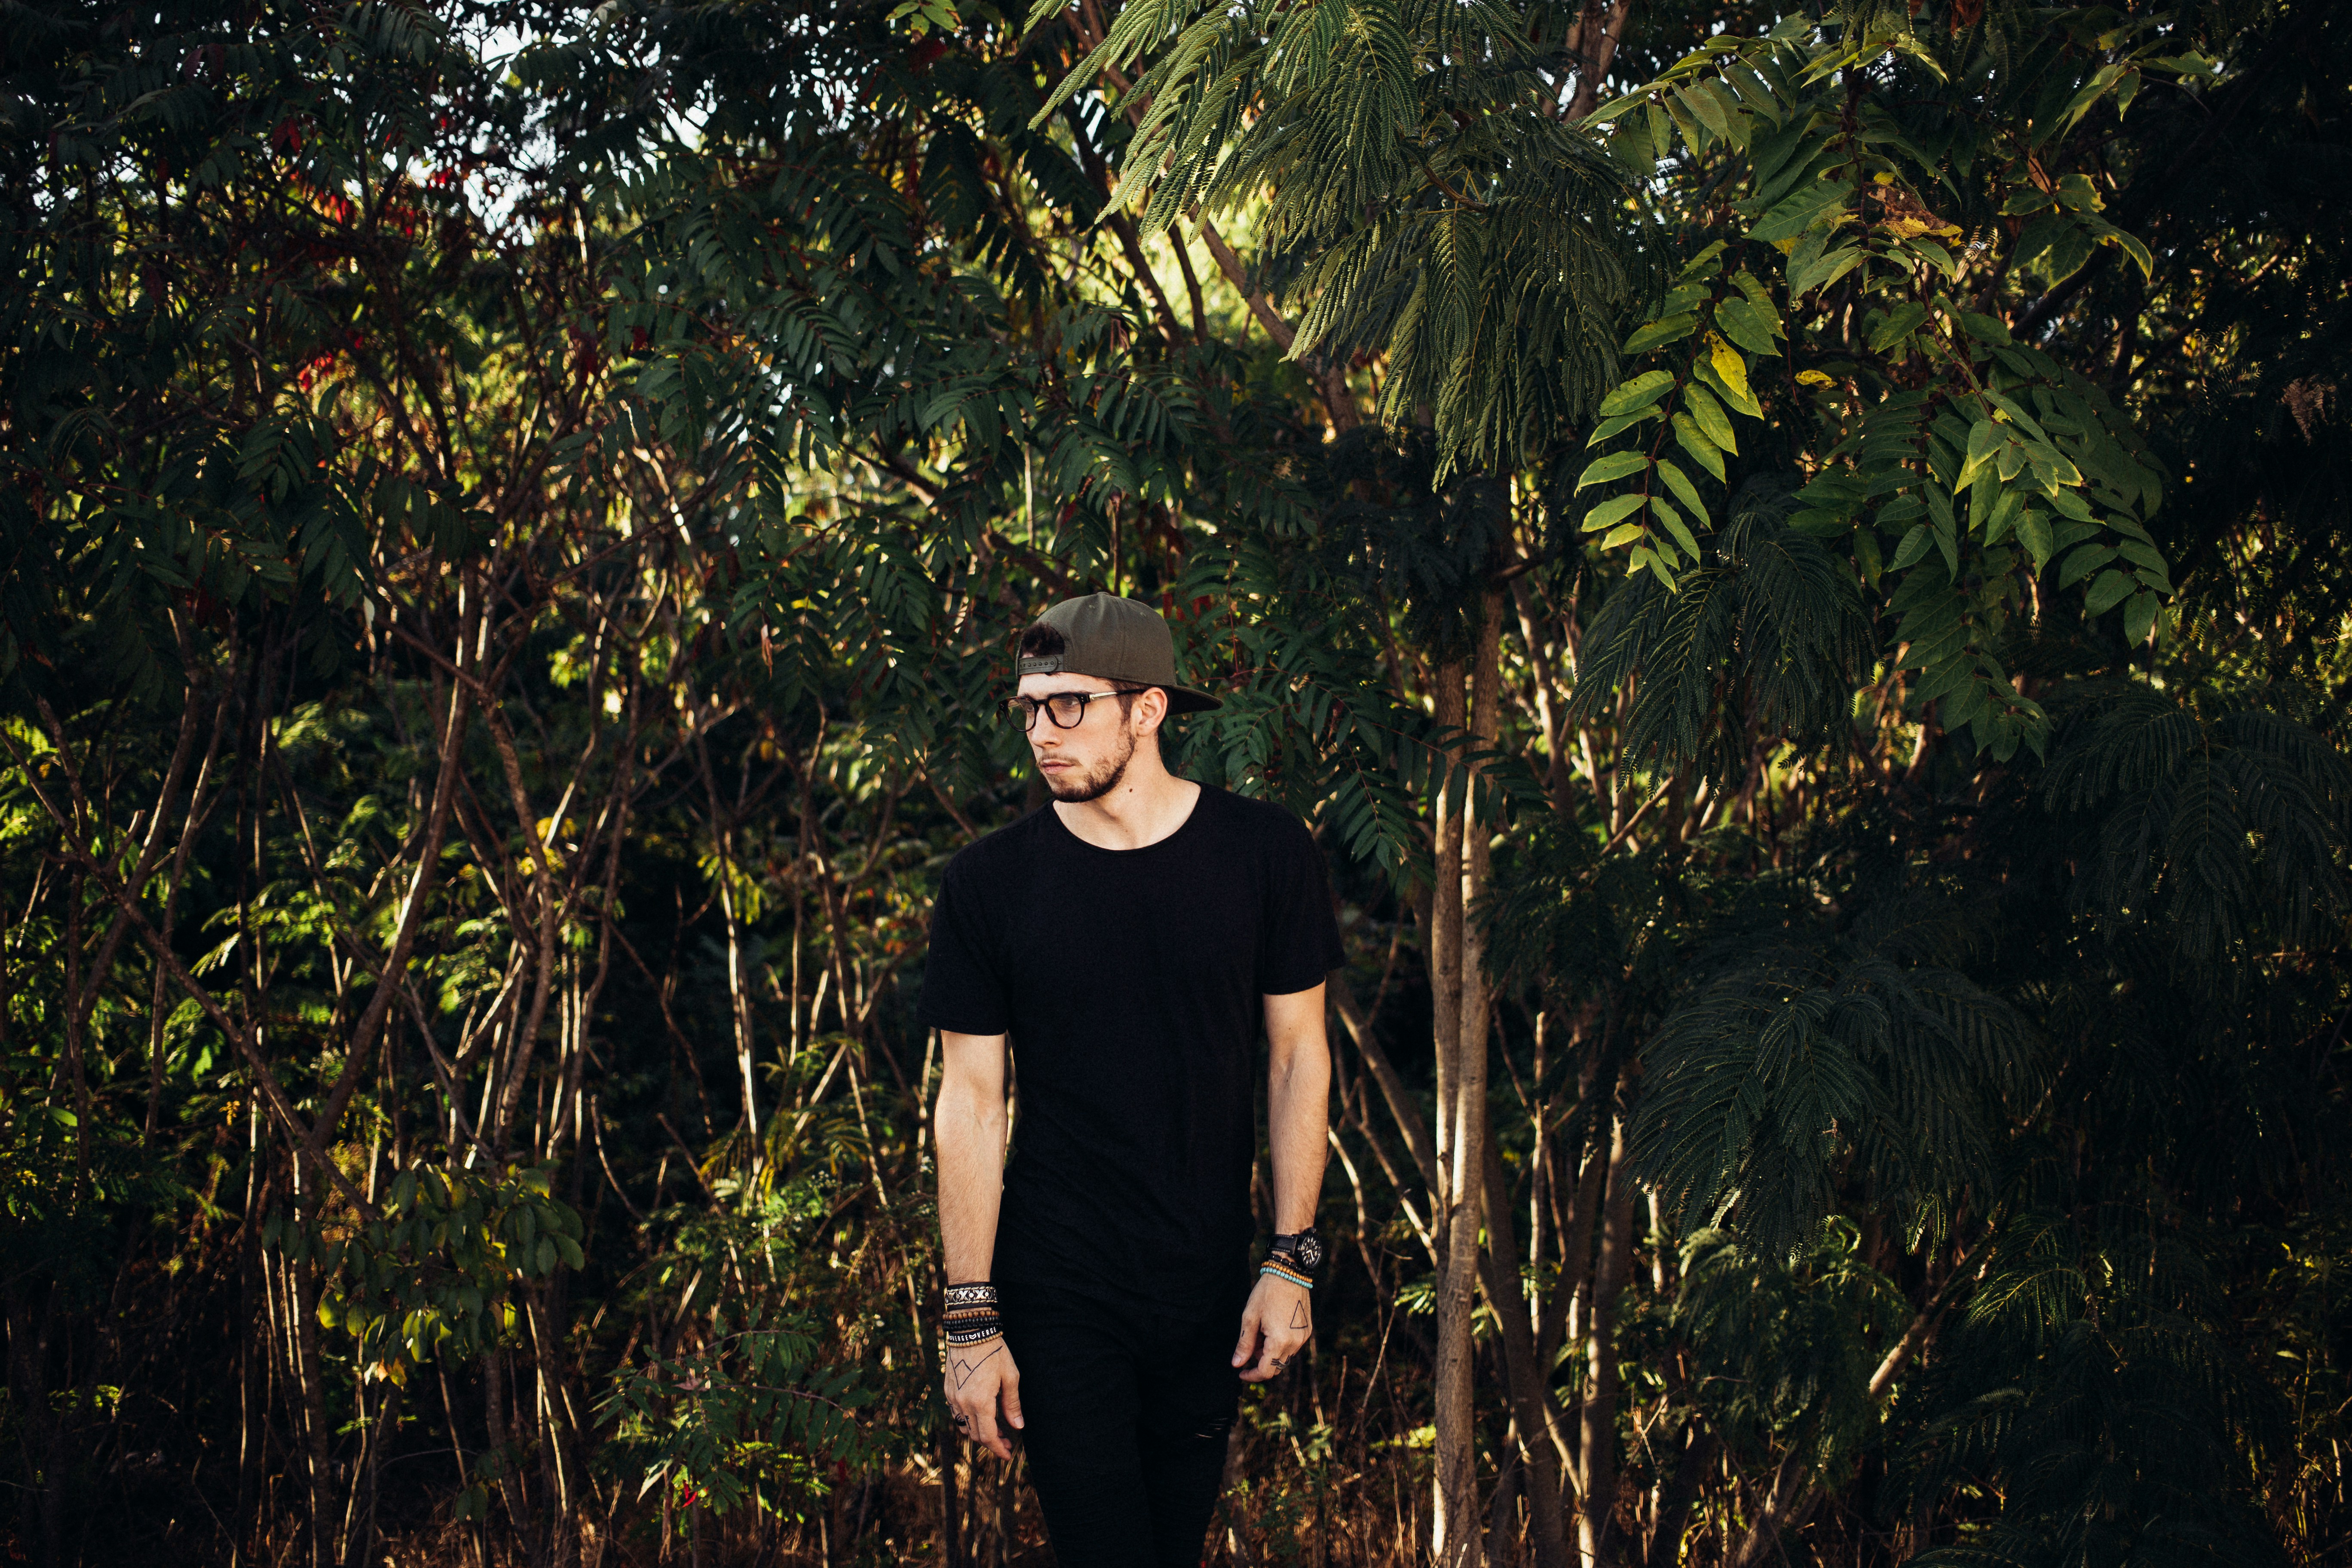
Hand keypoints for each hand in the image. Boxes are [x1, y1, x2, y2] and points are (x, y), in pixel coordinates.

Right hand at [943, 1336, 1023, 1460]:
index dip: (998, 1449)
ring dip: (979, 1433)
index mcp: (980, 1402)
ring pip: (964, 1427)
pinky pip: (957, 1414)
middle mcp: (963, 1403)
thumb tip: (1018, 1426)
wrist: (970, 1331)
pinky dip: (968, 1421)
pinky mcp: (948, 1391)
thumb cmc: (995, 1352)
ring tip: (995, 1430)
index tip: (1008, 1454)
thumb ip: (1012, 1404)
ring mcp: (953, 1398)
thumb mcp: (1010, 1377)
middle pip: (976, 1435)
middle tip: (1006, 1441)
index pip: (988, 1436)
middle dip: (992, 1442)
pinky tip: (981, 1415)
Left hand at [1231, 1272, 1311, 1382]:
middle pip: (1276, 1367)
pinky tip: (1272, 1328)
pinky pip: (1292, 1347)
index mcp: (1280, 1341)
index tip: (1241, 1373)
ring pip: (1284, 1357)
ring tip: (1261, 1332)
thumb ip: (1244, 1344)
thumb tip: (1237, 1364)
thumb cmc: (1266, 1293)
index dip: (1252, 1376)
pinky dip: (1280, 1345)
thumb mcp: (1250, 1318)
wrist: (1288, 1273)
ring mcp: (1303, 1337)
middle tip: (1250, 1345)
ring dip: (1270, 1353)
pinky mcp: (1307, 1330)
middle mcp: (1295, 1343)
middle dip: (1260, 1362)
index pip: (1266, 1371)